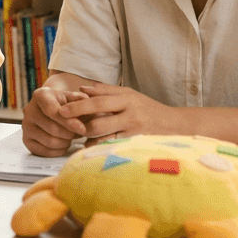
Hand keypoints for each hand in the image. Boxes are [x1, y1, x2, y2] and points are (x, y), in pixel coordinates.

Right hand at [21, 86, 89, 156]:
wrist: (52, 111)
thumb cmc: (66, 104)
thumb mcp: (72, 97)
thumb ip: (80, 98)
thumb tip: (85, 99)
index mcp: (40, 95)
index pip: (52, 111)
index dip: (68, 122)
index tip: (82, 129)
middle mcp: (29, 110)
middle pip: (52, 128)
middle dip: (70, 134)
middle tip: (79, 134)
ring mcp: (26, 126)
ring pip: (49, 141)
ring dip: (65, 143)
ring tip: (72, 138)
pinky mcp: (26, 140)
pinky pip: (44, 151)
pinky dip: (58, 151)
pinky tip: (64, 144)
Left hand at [58, 83, 179, 145]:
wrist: (176, 125)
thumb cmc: (148, 108)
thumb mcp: (130, 94)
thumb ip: (106, 91)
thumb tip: (82, 89)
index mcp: (126, 99)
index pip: (97, 102)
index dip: (78, 107)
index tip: (61, 110)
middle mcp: (130, 114)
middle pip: (98, 121)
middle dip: (79, 126)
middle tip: (67, 127)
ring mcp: (134, 131)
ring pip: (104, 137)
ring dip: (88, 139)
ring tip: (80, 138)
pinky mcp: (137, 144)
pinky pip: (113, 148)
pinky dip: (100, 148)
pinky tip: (93, 148)